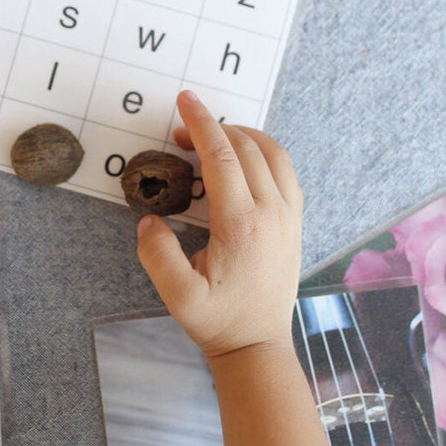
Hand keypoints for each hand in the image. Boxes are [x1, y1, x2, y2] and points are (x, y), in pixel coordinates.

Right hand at [135, 90, 303, 358]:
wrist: (258, 345)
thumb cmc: (218, 321)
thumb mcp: (178, 297)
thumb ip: (157, 256)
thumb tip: (149, 221)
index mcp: (242, 225)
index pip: (222, 157)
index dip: (201, 125)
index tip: (186, 101)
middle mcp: (272, 213)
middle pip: (247, 148)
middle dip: (213, 129)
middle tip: (181, 130)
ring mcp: (288, 216)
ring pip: (273, 153)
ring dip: (243, 135)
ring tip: (214, 136)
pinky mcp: (295, 222)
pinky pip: (286, 171)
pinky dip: (264, 151)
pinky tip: (244, 157)